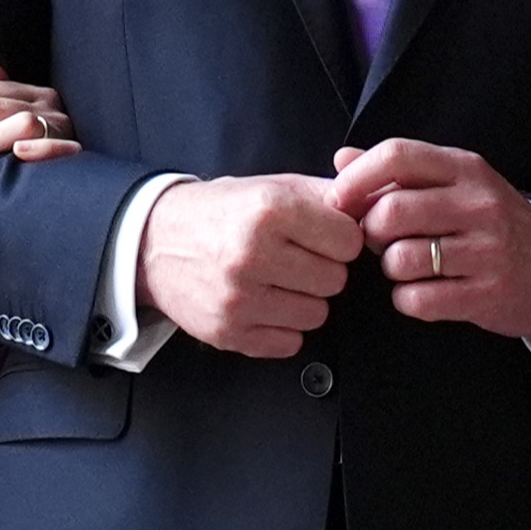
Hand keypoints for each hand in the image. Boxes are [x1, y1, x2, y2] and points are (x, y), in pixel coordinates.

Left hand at [0, 55, 80, 164]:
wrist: (71, 184)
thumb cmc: (33, 148)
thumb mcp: (11, 119)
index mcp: (32, 93)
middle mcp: (49, 104)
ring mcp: (63, 127)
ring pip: (22, 123)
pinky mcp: (76, 152)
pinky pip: (58, 147)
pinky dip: (38, 148)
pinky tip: (18, 153)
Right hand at [139, 172, 359, 357]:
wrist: (155, 241)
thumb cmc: (221, 213)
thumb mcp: (273, 187)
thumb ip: (328, 194)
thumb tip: (376, 205)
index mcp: (269, 210)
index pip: (349, 240)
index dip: (340, 239)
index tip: (321, 237)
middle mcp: (253, 253)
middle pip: (335, 280)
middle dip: (322, 270)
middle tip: (295, 259)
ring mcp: (239, 298)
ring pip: (317, 315)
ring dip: (304, 300)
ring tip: (276, 281)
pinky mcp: (229, 332)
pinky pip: (290, 342)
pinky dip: (282, 327)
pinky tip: (263, 303)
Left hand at [329, 137, 530, 339]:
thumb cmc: (489, 224)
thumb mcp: (454, 183)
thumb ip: (400, 171)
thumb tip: (342, 160)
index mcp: (465, 168)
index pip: (398, 155)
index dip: (357, 179)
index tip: (339, 202)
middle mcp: (478, 204)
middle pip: (391, 212)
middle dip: (370, 232)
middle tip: (378, 242)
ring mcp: (486, 250)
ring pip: (400, 259)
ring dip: (390, 268)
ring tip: (407, 266)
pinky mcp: (487, 294)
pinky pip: (418, 299)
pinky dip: (407, 299)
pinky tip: (421, 292)